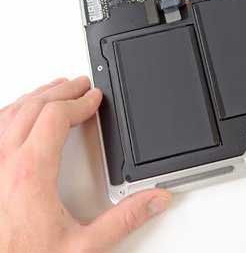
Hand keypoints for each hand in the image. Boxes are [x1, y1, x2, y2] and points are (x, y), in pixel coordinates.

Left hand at [0, 76, 171, 252]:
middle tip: (78, 86)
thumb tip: (154, 200)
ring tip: (52, 92)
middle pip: (32, 108)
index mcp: (31, 173)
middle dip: (60, 91)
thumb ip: (123, 220)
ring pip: (8, 115)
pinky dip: (8, 114)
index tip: (93, 98)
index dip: (79, 102)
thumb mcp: (82, 247)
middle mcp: (2, 164)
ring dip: (33, 98)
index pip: (55, 117)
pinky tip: (16, 116)